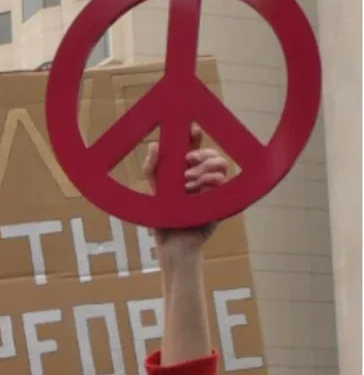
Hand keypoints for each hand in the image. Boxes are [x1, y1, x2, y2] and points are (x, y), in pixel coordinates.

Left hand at [143, 125, 228, 253]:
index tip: (192, 129)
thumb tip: (153, 145)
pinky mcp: (221, 200)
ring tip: (189, 180)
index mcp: (186, 171)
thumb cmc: (162, 219)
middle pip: (211, 153)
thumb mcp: (153, 191)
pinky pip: (223, 182)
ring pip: (221, 164)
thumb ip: (151, 168)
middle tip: (188, 160)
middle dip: (202, 153)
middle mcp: (201, 177)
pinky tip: (200, 186)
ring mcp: (212, 189)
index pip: (195, 147)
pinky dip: (211, 180)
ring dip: (206, 166)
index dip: (195, 136)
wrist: (172, 244)